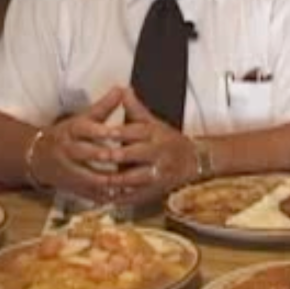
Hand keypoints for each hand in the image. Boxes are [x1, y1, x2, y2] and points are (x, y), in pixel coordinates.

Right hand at [32, 87, 123, 202]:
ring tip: (124, 180)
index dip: (100, 131)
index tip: (116, 132)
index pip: (85, 129)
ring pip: (85, 176)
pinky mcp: (70, 186)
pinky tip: (118, 196)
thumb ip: (104, 107)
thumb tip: (122, 88)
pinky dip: (101, 195)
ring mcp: (67, 169)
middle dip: (101, 156)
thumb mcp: (83, 118)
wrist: (38, 156)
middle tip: (121, 157)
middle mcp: (67, 149)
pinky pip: (86, 193)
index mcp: (72, 130)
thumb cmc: (69, 133)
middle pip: (84, 153)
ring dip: (104, 179)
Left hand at [107, 87, 198, 205]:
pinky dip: (122, 198)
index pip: (135, 131)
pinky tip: (107, 199)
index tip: (101, 131)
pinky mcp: (155, 190)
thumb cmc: (167, 139)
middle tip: (96, 156)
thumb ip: (135, 109)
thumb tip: (123, 90)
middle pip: (135, 154)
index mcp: (154, 134)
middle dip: (116, 155)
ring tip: (99, 180)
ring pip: (136, 177)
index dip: (118, 131)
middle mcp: (157, 153)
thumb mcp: (153, 122)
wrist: (193, 161)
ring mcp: (157, 173)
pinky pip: (137, 195)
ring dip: (117, 179)